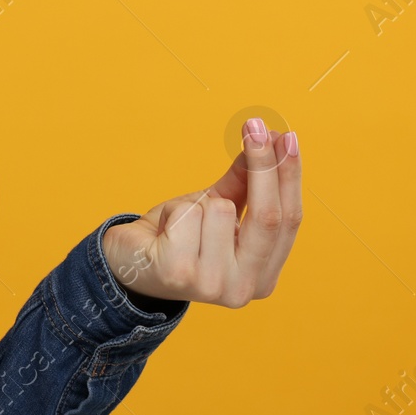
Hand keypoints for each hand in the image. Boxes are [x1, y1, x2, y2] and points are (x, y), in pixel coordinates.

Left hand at [100, 116, 301, 307]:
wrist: (126, 262)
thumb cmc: (176, 237)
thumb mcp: (215, 207)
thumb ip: (245, 183)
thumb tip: (272, 141)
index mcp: (263, 277)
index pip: (288, 220)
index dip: (288, 176)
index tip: (288, 136)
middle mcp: (244, 288)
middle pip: (267, 217)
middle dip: (263, 165)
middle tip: (256, 125)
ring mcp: (213, 285)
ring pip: (220, 210)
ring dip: (196, 203)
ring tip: (180, 223)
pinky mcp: (178, 272)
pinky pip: (186, 215)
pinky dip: (174, 211)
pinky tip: (163, 231)